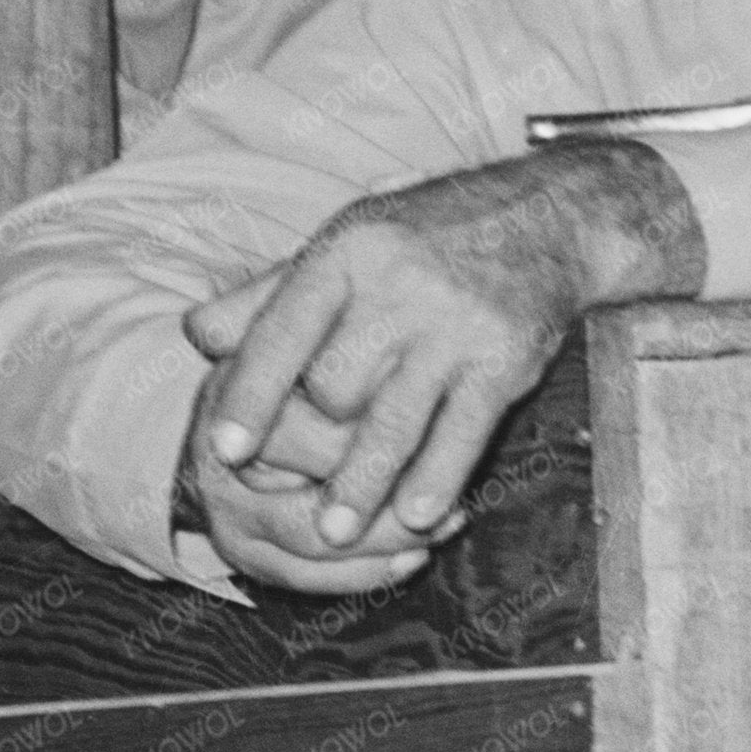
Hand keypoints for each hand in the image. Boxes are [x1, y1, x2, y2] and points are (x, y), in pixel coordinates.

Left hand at [177, 147, 690, 569]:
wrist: (552, 218)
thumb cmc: (430, 233)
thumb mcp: (348, 240)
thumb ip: (272, 291)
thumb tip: (198, 337)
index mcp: (349, 251)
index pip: (283, 331)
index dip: (252, 396)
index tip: (226, 449)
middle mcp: (400, 286)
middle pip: (335, 387)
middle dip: (310, 445)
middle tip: (291, 492)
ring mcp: (457, 326)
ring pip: (394, 423)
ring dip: (361, 486)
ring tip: (334, 533)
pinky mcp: (507, 359)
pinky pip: (464, 432)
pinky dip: (439, 478)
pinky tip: (420, 516)